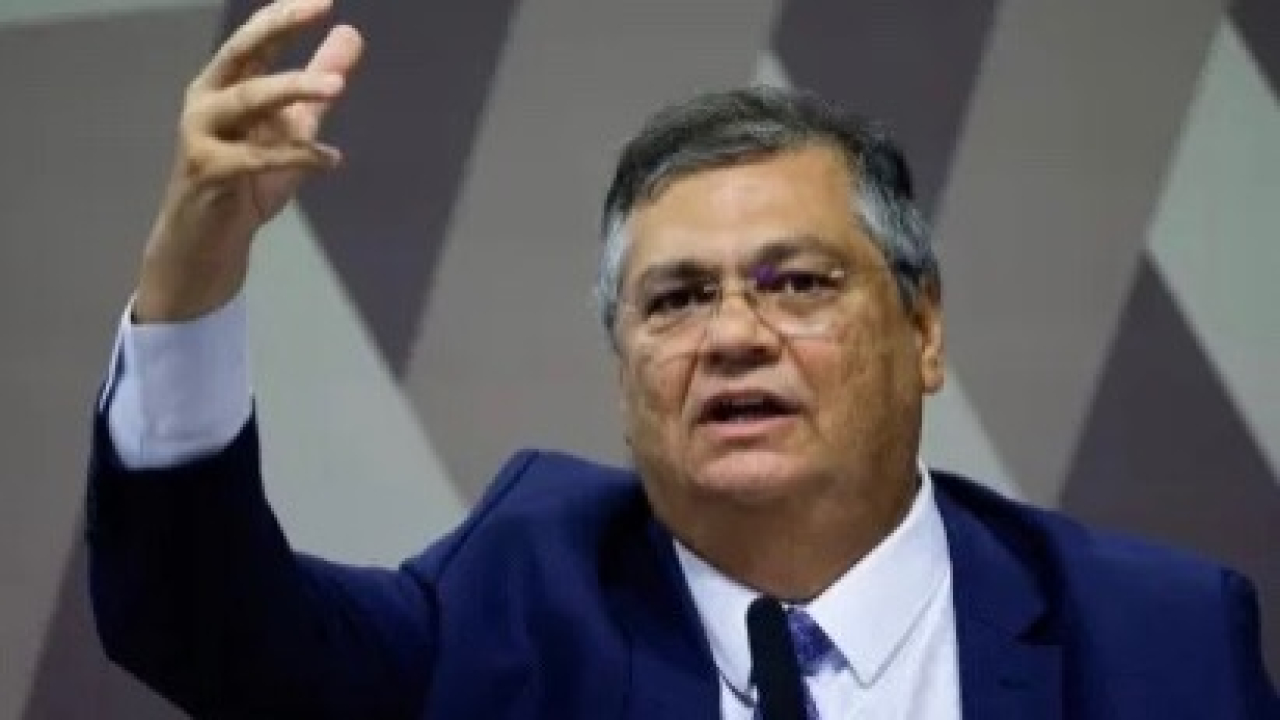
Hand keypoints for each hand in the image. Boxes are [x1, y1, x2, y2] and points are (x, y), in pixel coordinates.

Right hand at [134, 0, 362, 322]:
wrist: (206, 245)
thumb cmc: (246, 184)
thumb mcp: (291, 129)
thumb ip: (318, 85)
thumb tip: (350, 34)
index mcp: (225, 85)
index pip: (255, 40)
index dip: (284, 16)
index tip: (322, 0)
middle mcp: (207, 101)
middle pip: (241, 53)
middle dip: (277, 28)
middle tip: (318, 9)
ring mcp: (202, 136)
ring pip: (247, 98)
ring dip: (293, 88)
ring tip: (336, 87)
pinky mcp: (207, 173)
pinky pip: (255, 158)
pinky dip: (296, 156)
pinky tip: (331, 159)